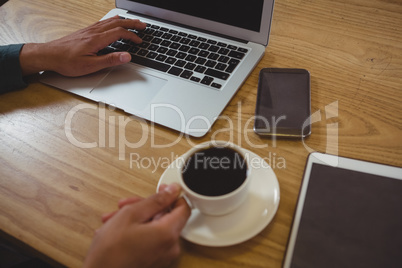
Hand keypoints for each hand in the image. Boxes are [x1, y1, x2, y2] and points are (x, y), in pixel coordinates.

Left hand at [19, 15, 145, 76]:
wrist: (49, 55)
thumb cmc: (67, 62)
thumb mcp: (91, 65)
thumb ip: (110, 60)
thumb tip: (127, 56)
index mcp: (97, 39)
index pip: (120, 33)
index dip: (132, 36)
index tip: (139, 41)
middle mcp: (94, 32)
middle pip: (117, 23)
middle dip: (132, 24)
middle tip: (143, 26)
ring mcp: (89, 30)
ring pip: (110, 21)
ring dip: (124, 21)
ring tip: (133, 22)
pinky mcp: (85, 31)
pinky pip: (103, 22)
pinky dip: (113, 21)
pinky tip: (114, 21)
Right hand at [83, 183, 190, 267]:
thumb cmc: (111, 251)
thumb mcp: (131, 215)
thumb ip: (155, 200)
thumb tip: (172, 190)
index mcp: (168, 233)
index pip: (183, 208)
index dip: (172, 195)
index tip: (162, 190)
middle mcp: (170, 247)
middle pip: (165, 217)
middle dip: (144, 208)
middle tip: (125, 205)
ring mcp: (163, 257)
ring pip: (154, 228)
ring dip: (136, 219)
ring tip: (113, 219)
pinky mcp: (154, 262)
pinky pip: (151, 240)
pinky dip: (137, 232)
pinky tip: (117, 230)